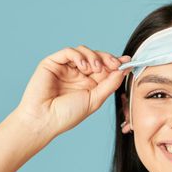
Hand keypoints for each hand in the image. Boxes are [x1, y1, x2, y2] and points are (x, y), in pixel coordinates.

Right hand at [14, 46, 131, 138]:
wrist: (44, 120)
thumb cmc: (67, 115)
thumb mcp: (95, 100)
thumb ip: (109, 84)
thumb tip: (123, 70)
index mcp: (89, 84)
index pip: (105, 69)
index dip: (116, 63)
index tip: (127, 61)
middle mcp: (78, 74)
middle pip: (96, 57)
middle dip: (107, 58)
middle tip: (114, 63)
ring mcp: (65, 68)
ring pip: (84, 51)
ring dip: (94, 57)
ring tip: (95, 69)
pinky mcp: (52, 63)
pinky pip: (68, 52)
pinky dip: (79, 56)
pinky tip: (83, 67)